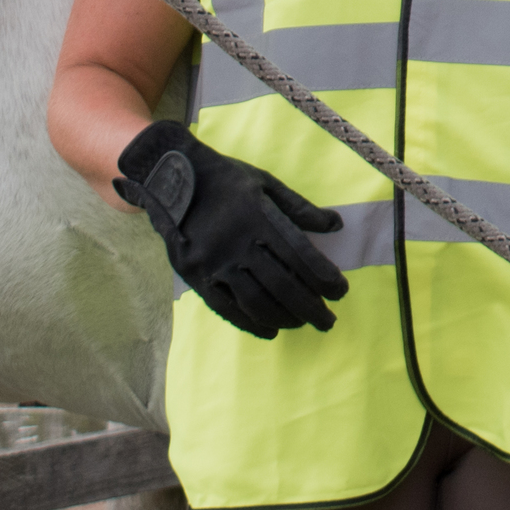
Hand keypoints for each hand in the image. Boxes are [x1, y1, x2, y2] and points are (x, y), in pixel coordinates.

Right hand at [114, 120, 346, 339]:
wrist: (169, 179)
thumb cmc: (225, 180)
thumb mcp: (265, 183)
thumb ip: (300, 208)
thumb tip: (335, 225)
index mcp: (258, 216)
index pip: (298, 254)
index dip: (322, 277)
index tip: (340, 292)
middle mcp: (237, 241)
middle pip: (281, 283)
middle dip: (310, 306)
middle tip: (328, 321)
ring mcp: (214, 262)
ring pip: (255, 300)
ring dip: (284, 316)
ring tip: (302, 323)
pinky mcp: (195, 276)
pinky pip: (225, 308)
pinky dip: (250, 323)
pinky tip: (270, 330)